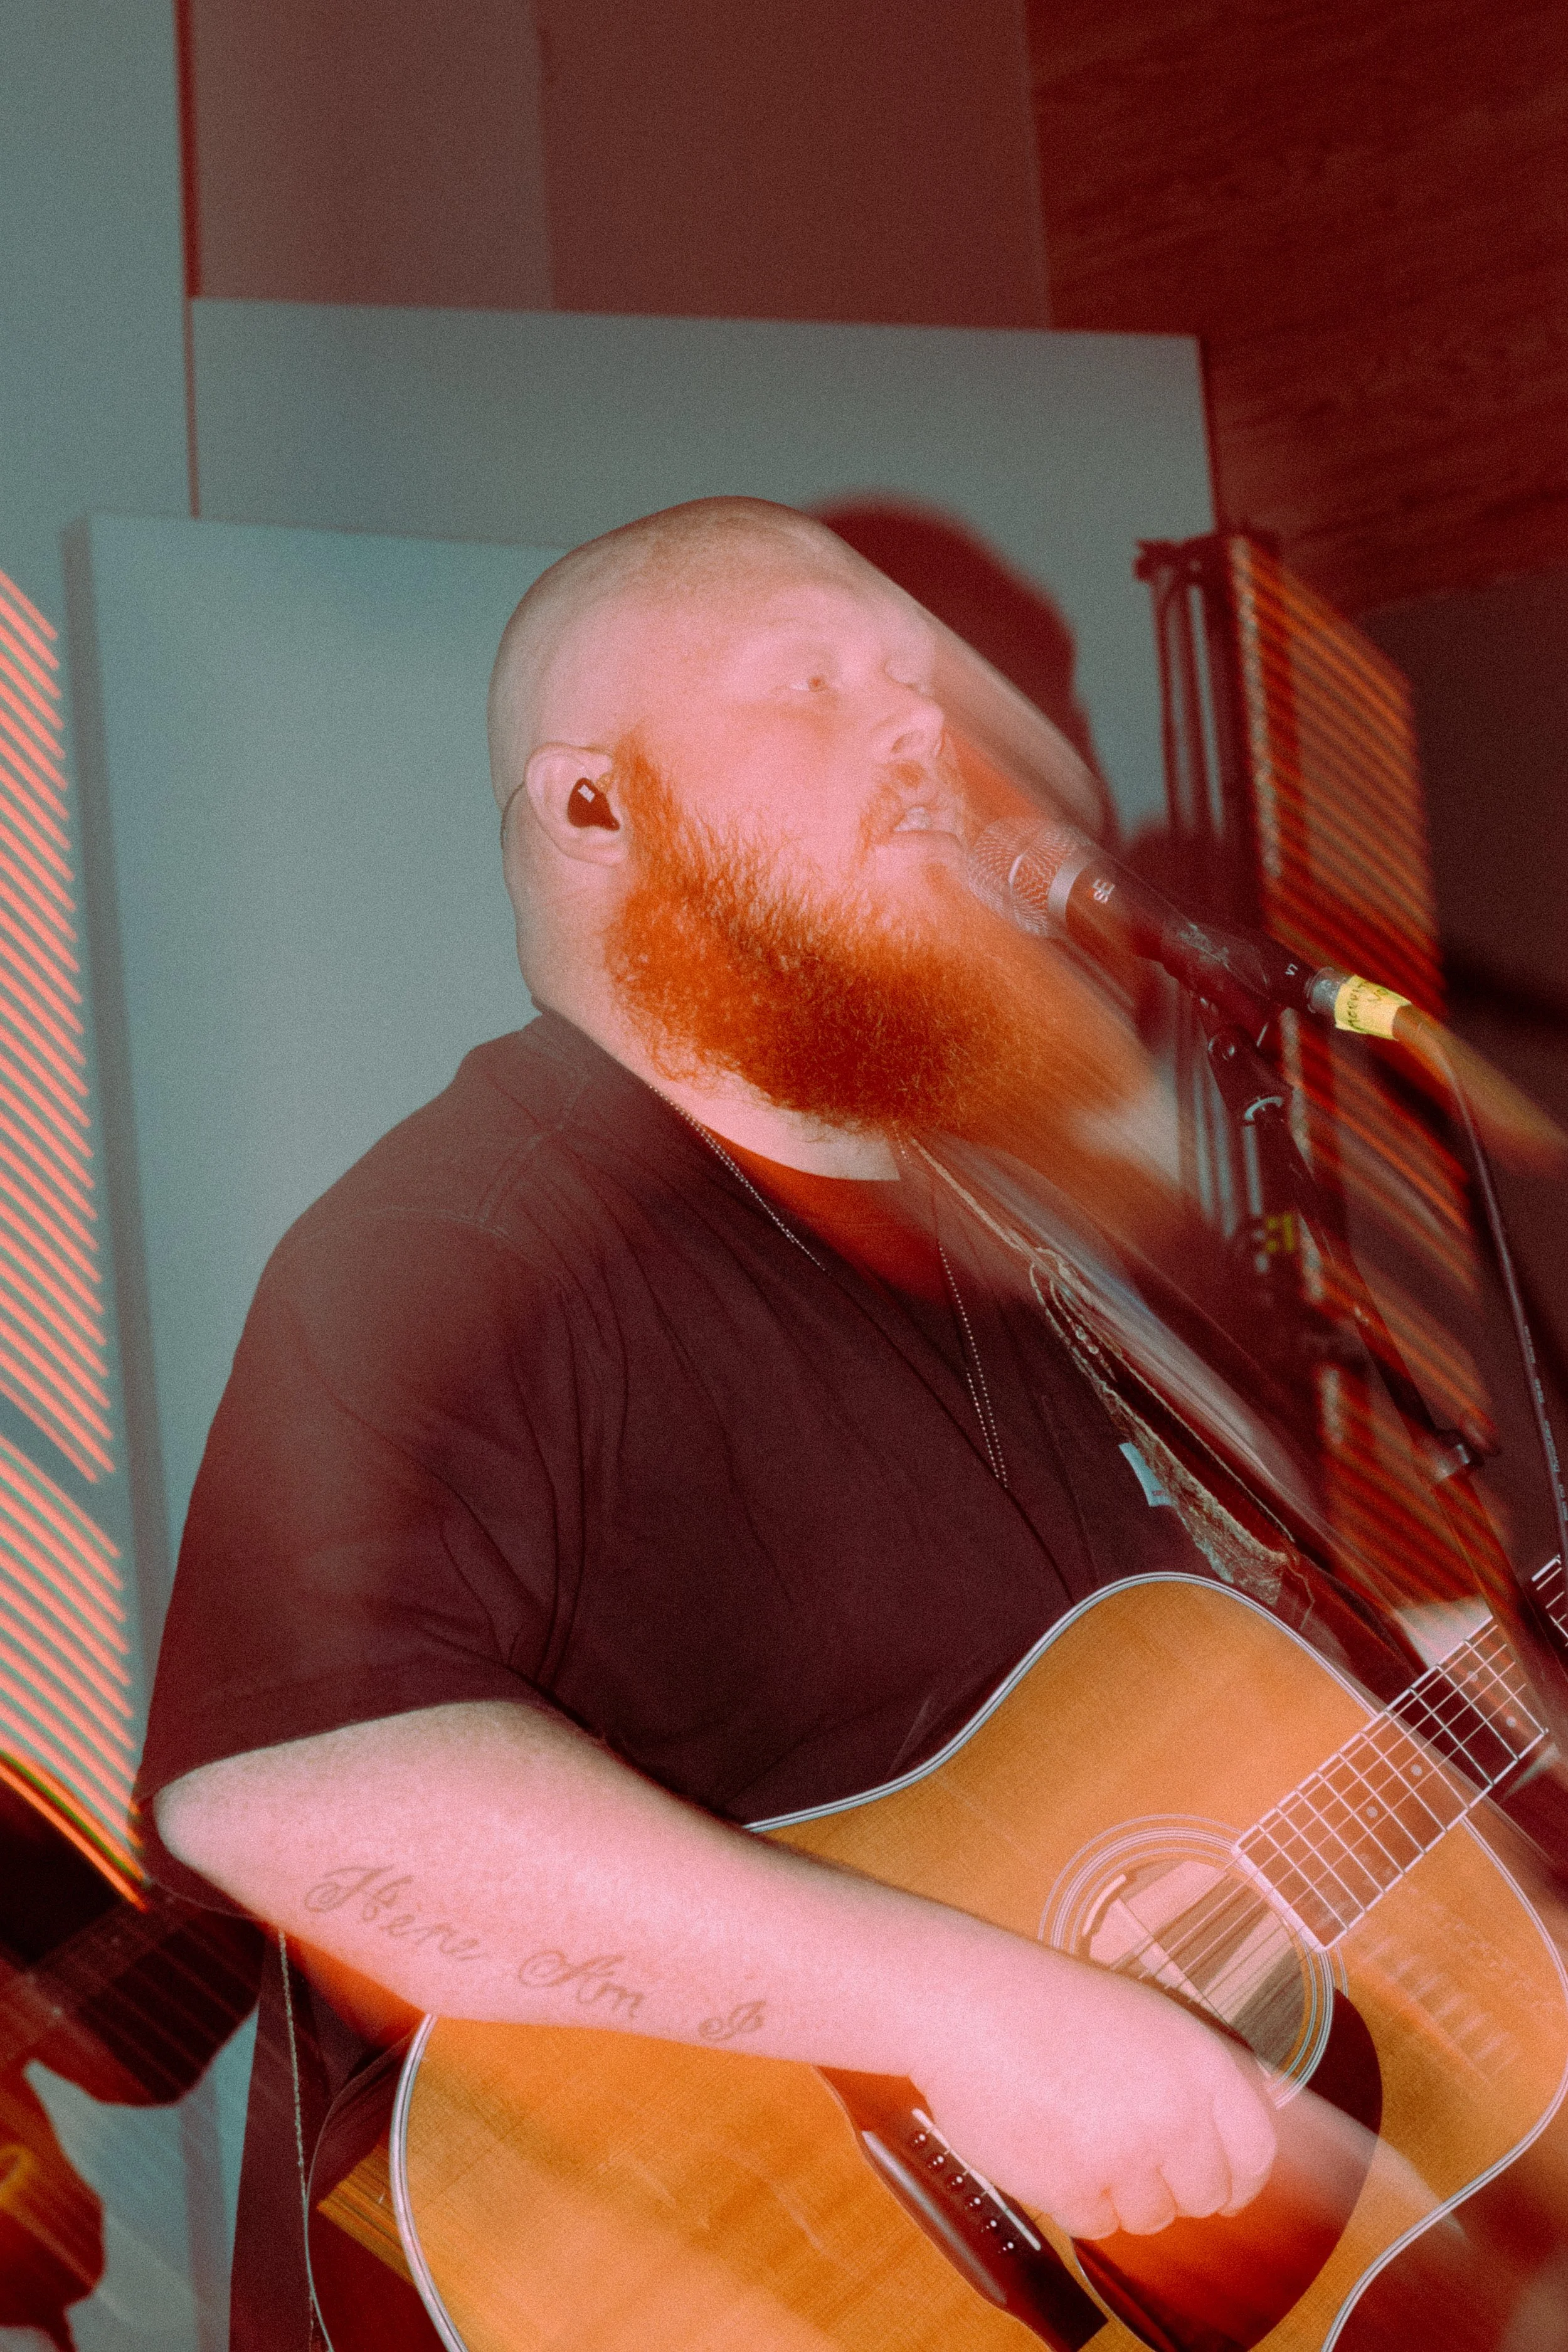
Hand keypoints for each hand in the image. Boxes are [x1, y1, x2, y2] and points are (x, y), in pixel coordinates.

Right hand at [908, 1942, 1276, 2238]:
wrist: (970, 2005)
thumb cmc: (1050, 2007)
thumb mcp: (1146, 2023)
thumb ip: (1192, 2084)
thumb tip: (1223, 2156)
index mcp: (1202, 2062)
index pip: (1255, 2152)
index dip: (1241, 2179)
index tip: (1225, 2189)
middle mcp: (1177, 2111)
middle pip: (1206, 2195)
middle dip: (1173, 2186)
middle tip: (1128, 2153)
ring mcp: (1128, 2153)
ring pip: (1151, 2216)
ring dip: (1119, 2191)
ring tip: (1077, 2132)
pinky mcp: (1076, 2186)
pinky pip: (1096, 2225)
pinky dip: (1074, 2198)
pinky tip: (1049, 2146)